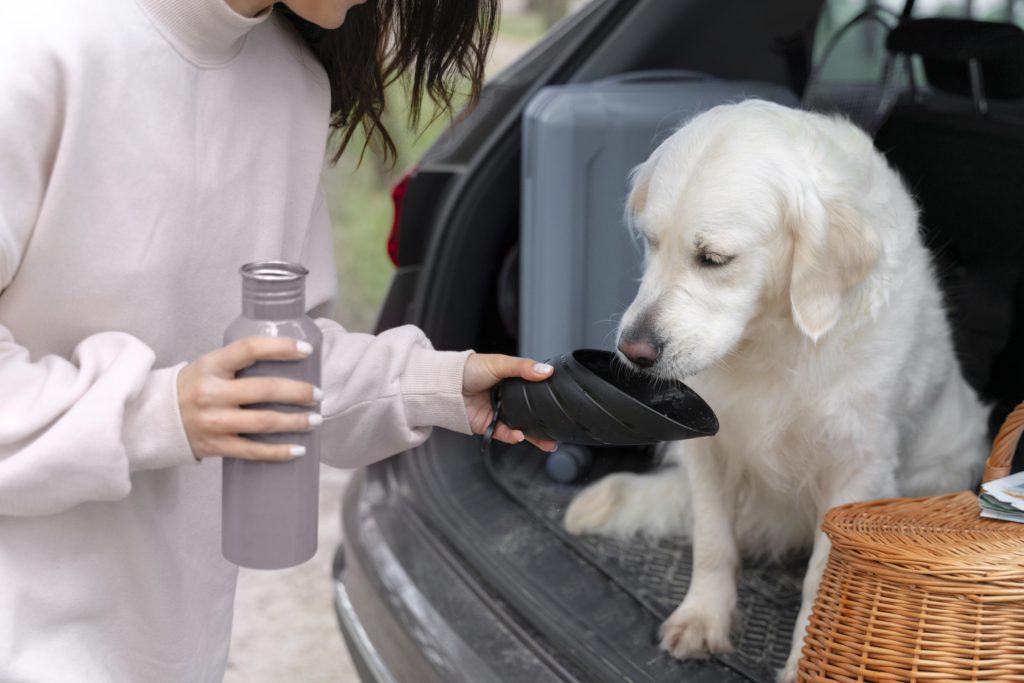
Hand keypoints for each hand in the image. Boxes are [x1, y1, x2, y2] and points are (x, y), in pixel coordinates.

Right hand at [178, 337, 320, 460]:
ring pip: (263, 422)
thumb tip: (286, 361)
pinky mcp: (215, 446)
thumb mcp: (208, 366)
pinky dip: (278, 452)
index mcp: (211, 366)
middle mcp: (211, 393)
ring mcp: (213, 421)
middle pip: (264, 390)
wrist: (153, 419)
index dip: (281, 347)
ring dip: (295, 422)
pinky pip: (253, 451)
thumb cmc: (192, 387)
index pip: (249, 349)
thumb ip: (239, 364)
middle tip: (318, 394)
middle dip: (298, 392)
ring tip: (315, 420)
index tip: (306, 350)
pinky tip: (298, 449)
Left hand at [462, 353, 556, 451]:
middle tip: (559, 431)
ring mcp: (498, 412)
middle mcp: (507, 398)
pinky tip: (520, 435)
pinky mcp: (488, 425)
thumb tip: (547, 370)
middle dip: (545, 424)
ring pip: (521, 427)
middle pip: (530, 412)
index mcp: (512, 381)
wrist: (445, 384)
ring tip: (548, 442)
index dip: (547, 397)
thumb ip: (523, 367)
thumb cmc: (468, 369)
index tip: (561, 403)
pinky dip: (512, 436)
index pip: (534, 390)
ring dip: (534, 436)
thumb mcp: (500, 363)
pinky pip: (504, 434)